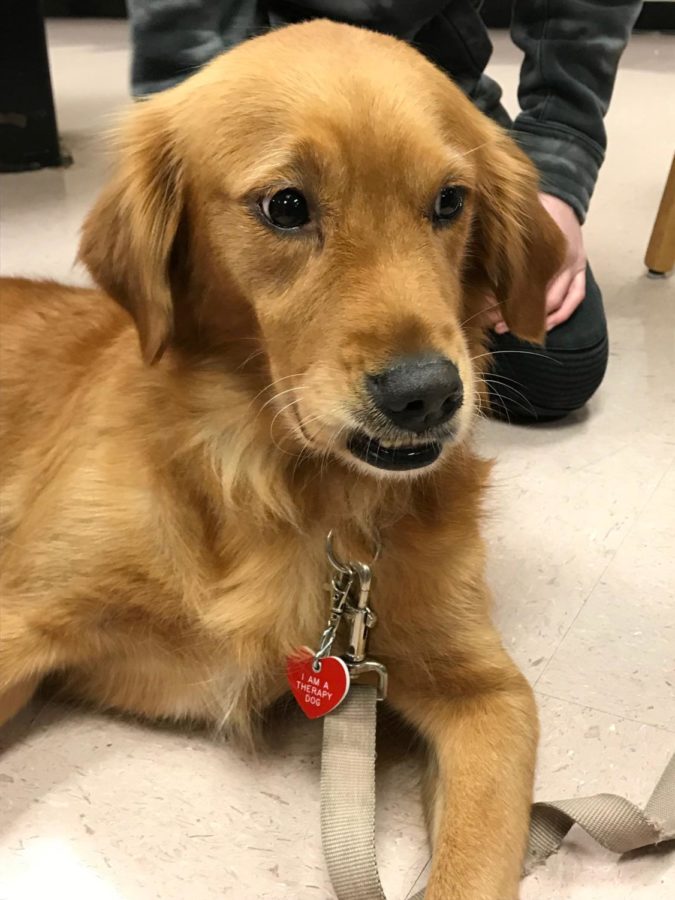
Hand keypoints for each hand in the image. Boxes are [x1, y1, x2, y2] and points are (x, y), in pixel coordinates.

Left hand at [487, 193, 586, 334]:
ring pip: (558, 303)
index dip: (504, 301)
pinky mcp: (580, 270)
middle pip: (540, 298)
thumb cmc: (533, 213)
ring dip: (538, 320)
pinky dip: (561, 314)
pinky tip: (545, 326)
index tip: (485, 311)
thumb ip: (503, 248)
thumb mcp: (516, 228)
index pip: (523, 284)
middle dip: (516, 313)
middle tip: (494, 324)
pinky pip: (576, 298)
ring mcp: (574, 267)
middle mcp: (562, 261)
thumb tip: (477, 268)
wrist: (561, 197)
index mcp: (544, 250)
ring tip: (514, 329)